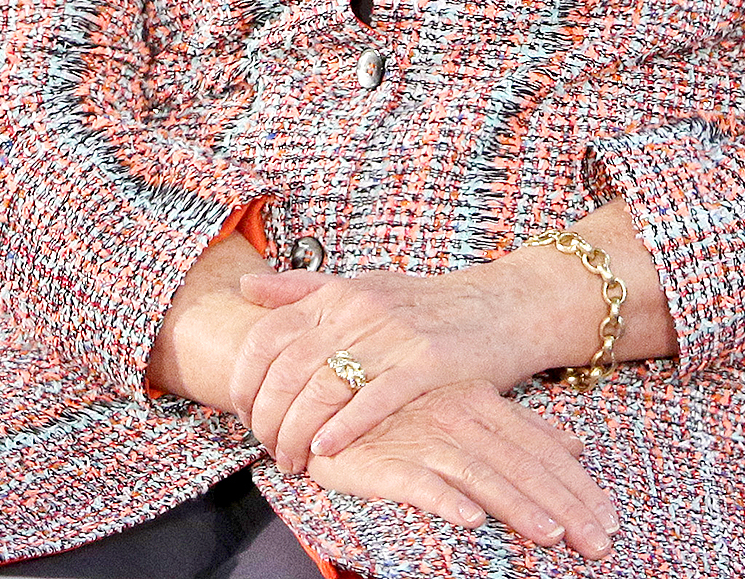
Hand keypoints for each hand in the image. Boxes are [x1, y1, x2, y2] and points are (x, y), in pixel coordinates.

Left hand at [231, 259, 580, 473]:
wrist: (500, 306)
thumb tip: (245, 287)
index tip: (243, 412)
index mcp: (340, 293)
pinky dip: (345, 424)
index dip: (246, 379)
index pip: (269, 334)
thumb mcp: (364, 285)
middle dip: (268, 417)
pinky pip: (376, 397)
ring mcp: (393, 335)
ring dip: (299, 431)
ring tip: (293, 459)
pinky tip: (326, 447)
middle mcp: (360, 310)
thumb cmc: (427, 304)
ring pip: (325, 387)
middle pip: (289, 368)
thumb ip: (305, 291)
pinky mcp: (428, 362)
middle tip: (268, 447)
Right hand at [304, 379, 618, 561]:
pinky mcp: (387, 460)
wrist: (333, 398)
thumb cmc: (404, 408)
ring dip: (518, 506)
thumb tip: (574, 444)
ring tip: (551, 535)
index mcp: (482, 402)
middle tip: (598, 542)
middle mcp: (459, 416)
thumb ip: (519, 424)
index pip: (539, 447)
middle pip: (521, 464)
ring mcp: (424, 437)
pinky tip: (470, 520)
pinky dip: (446, 499)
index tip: (608, 518)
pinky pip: (420, 482)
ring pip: (481, 473)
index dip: (577, 484)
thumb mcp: (467, 407)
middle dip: (565, 505)